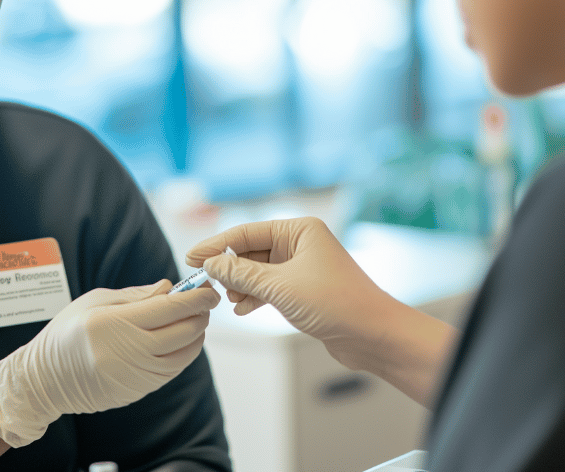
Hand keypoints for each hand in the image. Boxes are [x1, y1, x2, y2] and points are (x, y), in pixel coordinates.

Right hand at [0, 280, 219, 446]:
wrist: (46, 379)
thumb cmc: (68, 332)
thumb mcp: (95, 301)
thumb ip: (136, 295)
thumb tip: (170, 288)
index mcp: (114, 323)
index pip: (170, 309)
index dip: (196, 298)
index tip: (208, 288)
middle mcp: (128, 351)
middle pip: (184, 331)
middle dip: (201, 313)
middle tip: (205, 300)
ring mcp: (136, 375)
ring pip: (185, 354)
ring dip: (197, 334)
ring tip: (194, 318)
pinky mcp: (139, 390)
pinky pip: (173, 370)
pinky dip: (184, 353)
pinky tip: (180, 339)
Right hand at [186, 218, 399, 370]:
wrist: (373, 335)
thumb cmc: (336, 303)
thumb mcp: (280, 287)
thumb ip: (241, 274)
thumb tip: (211, 264)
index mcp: (299, 230)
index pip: (245, 232)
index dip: (215, 245)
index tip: (191, 257)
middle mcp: (301, 243)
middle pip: (250, 250)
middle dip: (229, 268)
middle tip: (205, 283)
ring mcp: (303, 266)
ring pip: (258, 270)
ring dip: (241, 284)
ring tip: (227, 298)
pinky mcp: (304, 288)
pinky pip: (270, 286)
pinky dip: (255, 296)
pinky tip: (243, 308)